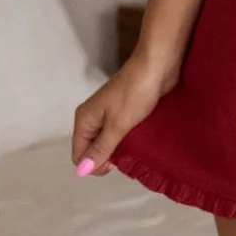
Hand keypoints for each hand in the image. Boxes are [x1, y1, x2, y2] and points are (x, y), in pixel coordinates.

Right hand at [70, 52, 171, 176]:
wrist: (157, 65)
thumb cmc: (135, 92)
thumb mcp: (117, 125)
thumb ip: (100, 149)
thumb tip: (82, 170)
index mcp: (84, 120)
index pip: (79, 155)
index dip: (94, 164)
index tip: (115, 164)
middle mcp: (92, 118)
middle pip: (92, 149)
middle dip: (106, 158)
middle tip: (128, 155)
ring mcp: (108, 114)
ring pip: (107, 142)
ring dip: (118, 149)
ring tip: (135, 149)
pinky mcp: (124, 112)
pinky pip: (120, 134)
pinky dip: (128, 140)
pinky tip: (139, 142)